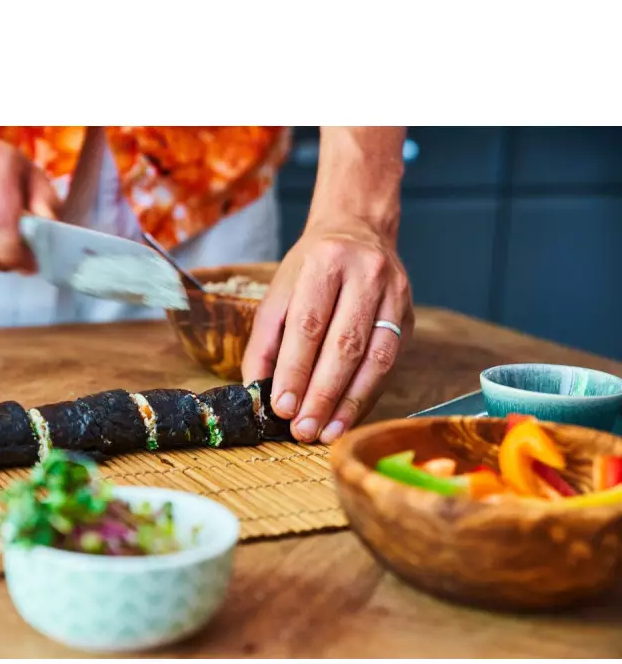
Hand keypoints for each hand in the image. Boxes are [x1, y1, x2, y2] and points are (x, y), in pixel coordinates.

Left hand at [242, 220, 413, 443]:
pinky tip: (347, 417)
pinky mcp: (408, 317)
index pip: (309, 323)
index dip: (295, 369)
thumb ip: (265, 340)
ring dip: (349, 402)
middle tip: (303, 429)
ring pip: (375, 358)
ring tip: (326, 433)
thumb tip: (255, 389)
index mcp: (326, 261)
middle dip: (322, 394)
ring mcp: (395, 295)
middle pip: (345, 344)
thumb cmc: (312, 268)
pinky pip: (390, 365)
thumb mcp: (280, 291)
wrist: (359, 231)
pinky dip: (367, 395)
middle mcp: (366, 274)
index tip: (282, 406)